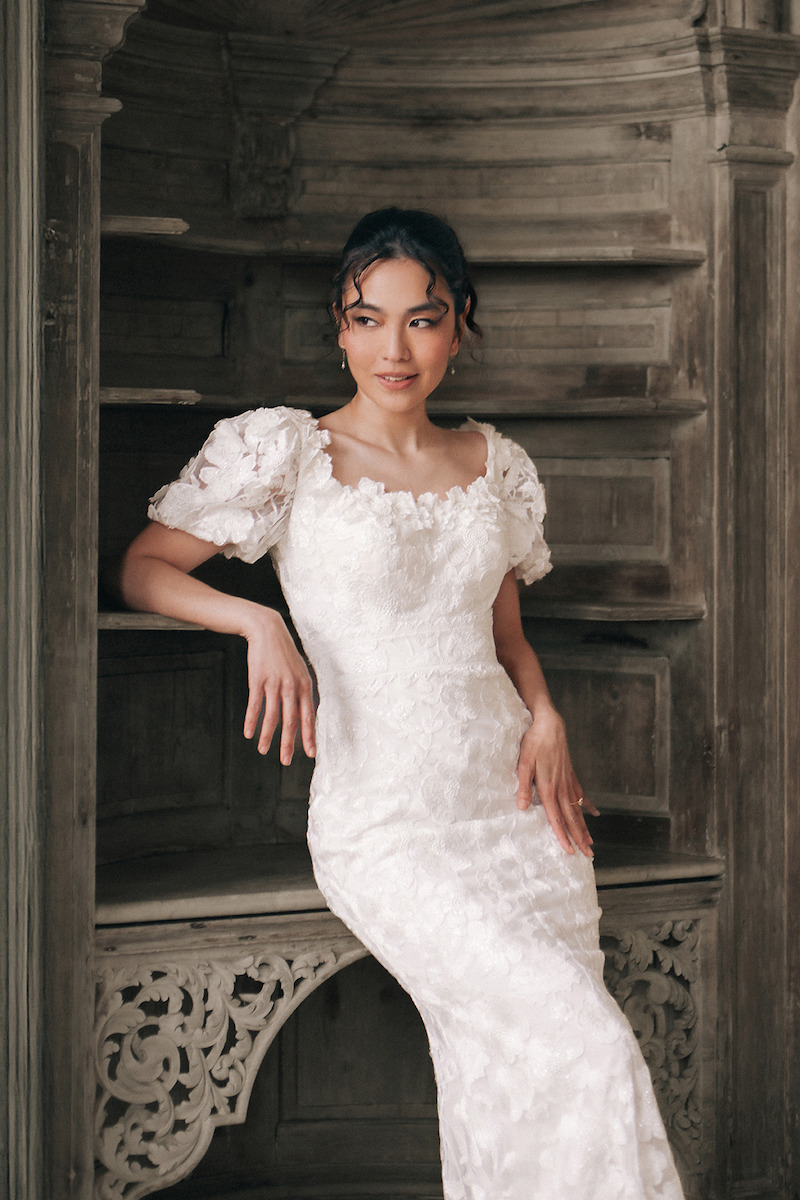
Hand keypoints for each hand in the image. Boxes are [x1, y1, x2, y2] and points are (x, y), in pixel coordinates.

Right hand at [241, 607, 315, 763]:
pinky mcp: (258, 680)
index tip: (311, 753)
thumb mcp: (299, 671)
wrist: (268, 630)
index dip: (310, 736)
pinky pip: (255, 705)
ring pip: (272, 716)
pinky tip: (248, 733)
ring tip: (262, 750)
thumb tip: (303, 716)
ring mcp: (274, 683)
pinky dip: (252, 720)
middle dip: (289, 744)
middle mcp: (291, 686)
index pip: (309, 716)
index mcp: (305, 685)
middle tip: (286, 761)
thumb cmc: (284, 654)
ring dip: (267, 736)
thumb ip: (301, 693)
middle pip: (291, 721)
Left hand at [515, 706, 598, 856]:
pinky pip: (581, 793)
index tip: (569, 851)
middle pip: (571, 818)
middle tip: (588, 855)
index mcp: (549, 787)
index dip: (562, 835)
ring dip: (584, 827)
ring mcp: (568, 781)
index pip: (556, 817)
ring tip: (591, 842)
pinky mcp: (571, 774)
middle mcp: (561, 787)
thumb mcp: (523, 763)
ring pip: (578, 809)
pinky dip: (587, 805)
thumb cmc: (534, 742)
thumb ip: (524, 786)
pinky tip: (594, 814)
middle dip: (579, 838)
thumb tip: (523, 807)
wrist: (549, 724)